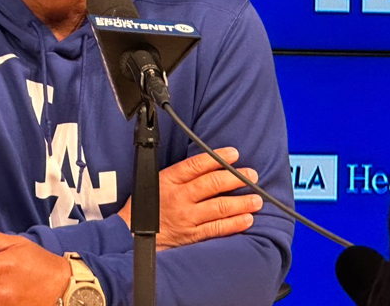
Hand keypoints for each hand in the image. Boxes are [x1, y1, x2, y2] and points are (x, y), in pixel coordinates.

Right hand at [117, 147, 262, 250]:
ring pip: (219, 207)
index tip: (234, 153)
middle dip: (235, 178)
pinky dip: (234, 224)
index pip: (196, 165)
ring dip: (241, 202)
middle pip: (211, 184)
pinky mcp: (192, 235)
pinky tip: (247, 219)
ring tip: (256, 199)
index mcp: (169, 180)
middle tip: (251, 175)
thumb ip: (179, 174)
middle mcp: (179, 197)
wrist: (133, 235)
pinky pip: (217, 229)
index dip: (217, 158)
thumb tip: (207, 164)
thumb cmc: (146, 206)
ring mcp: (186, 217)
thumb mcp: (154, 182)